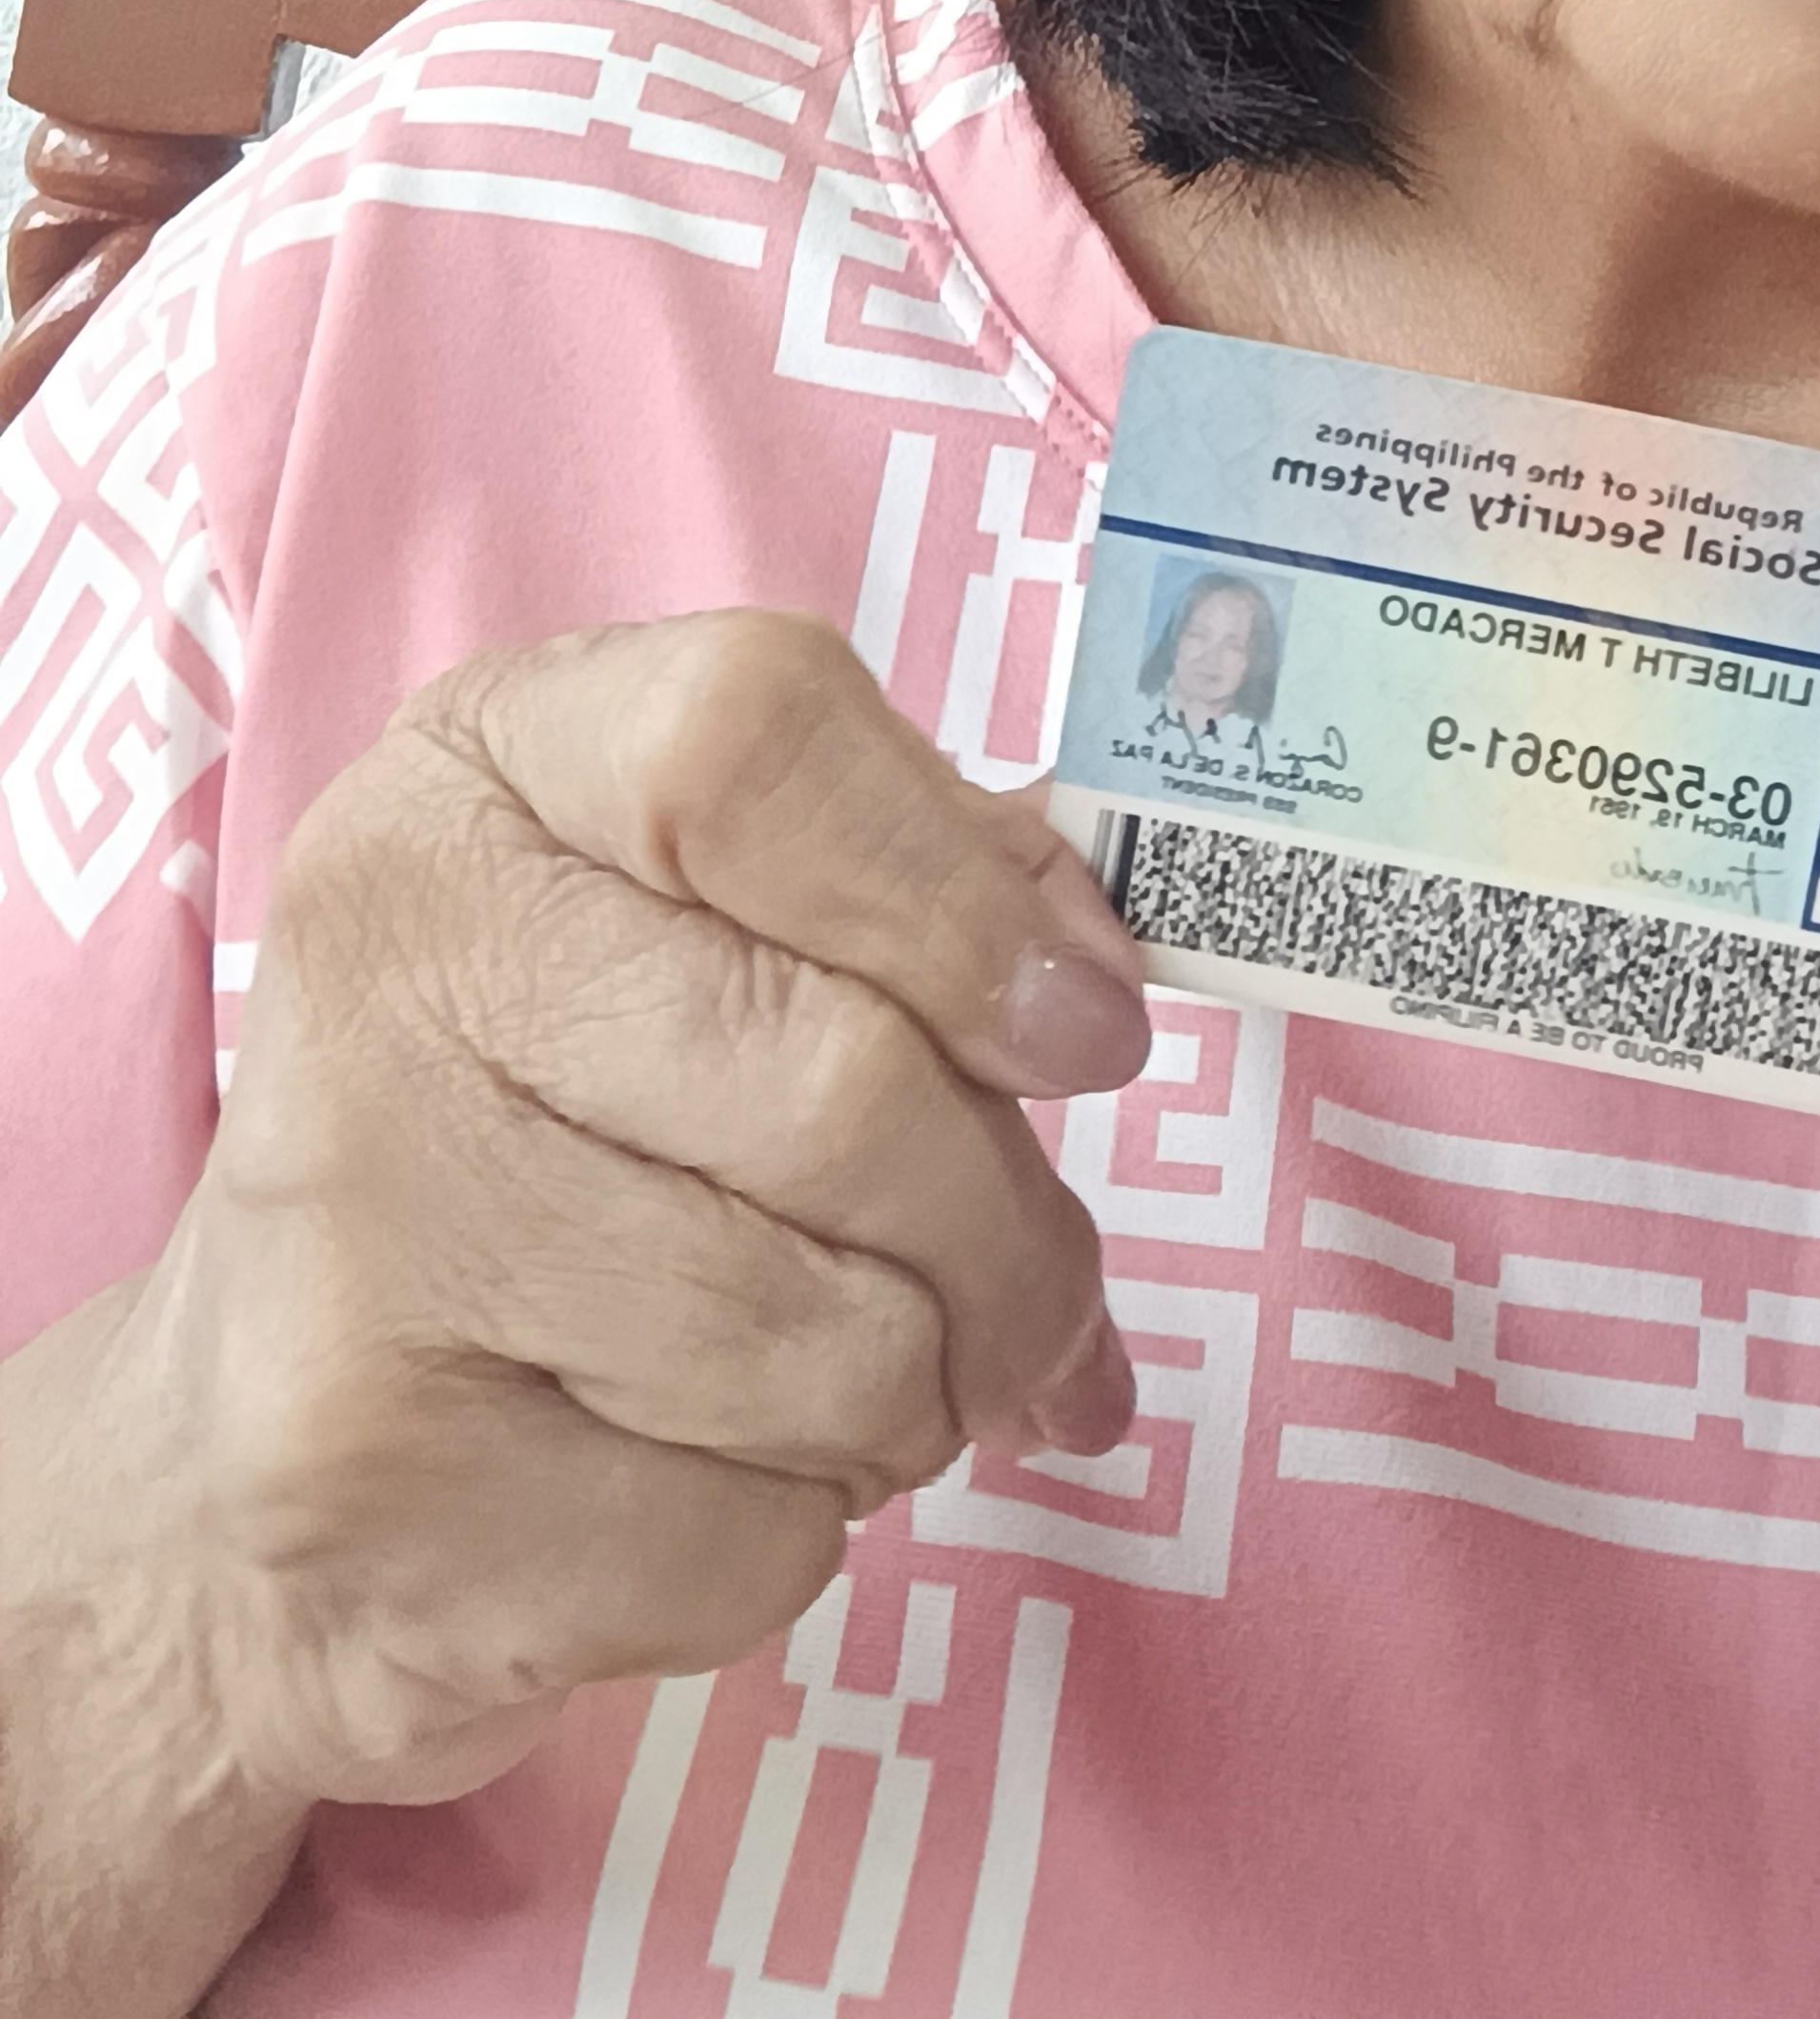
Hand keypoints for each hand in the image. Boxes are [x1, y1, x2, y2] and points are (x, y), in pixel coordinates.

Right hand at [103, 608, 1149, 1813]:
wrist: (260, 1469)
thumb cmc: (562, 1138)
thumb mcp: (708, 928)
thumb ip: (920, 896)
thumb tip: (1097, 988)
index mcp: (486, 764)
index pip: (760, 745)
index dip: (967, 902)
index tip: (1091, 1034)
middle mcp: (387, 955)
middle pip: (842, 1082)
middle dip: (1007, 1230)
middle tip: (1036, 1290)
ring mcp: (351, 1219)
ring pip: (823, 1339)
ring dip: (919, 1395)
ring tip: (856, 1377)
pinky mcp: (361, 1478)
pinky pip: (745, 1537)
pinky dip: (796, 1537)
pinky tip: (703, 1483)